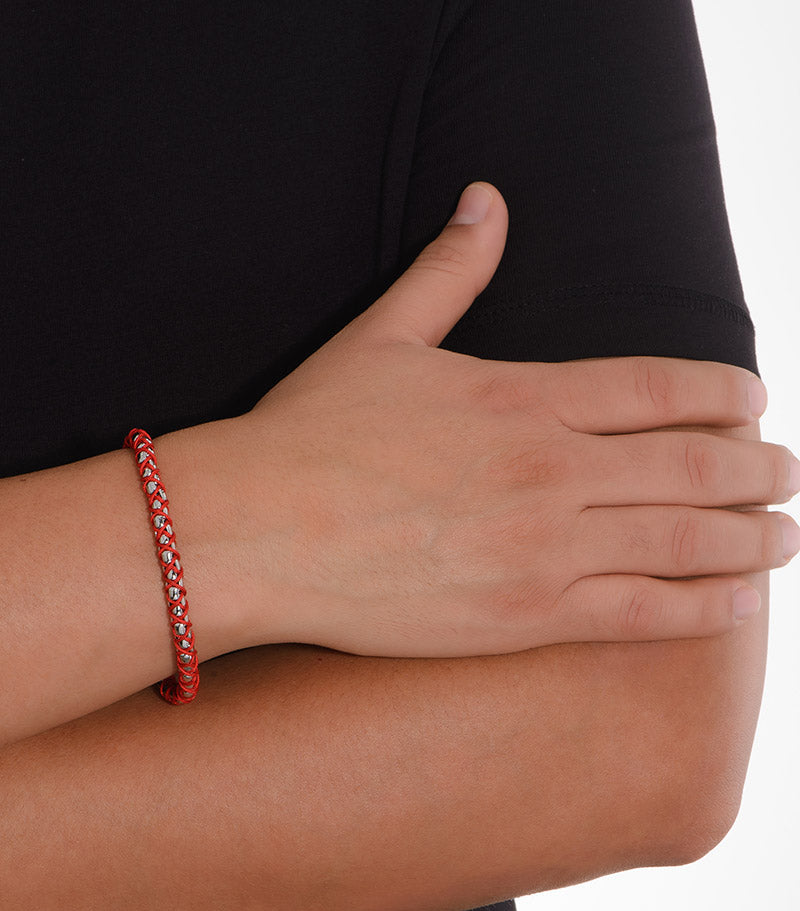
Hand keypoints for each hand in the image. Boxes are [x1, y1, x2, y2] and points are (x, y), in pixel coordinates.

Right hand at [238, 182, 798, 655]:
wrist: (255, 531)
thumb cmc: (309, 434)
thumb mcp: (381, 338)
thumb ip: (450, 270)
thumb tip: (486, 197)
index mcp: (523, 397)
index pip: (660, 389)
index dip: (724, 394)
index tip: (755, 401)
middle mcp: (550, 470)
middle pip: (693, 465)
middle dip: (759, 470)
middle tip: (791, 474)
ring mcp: (545, 547)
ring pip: (684, 540)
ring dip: (752, 538)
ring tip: (786, 535)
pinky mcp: (526, 617)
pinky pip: (643, 613)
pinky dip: (704, 606)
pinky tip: (742, 600)